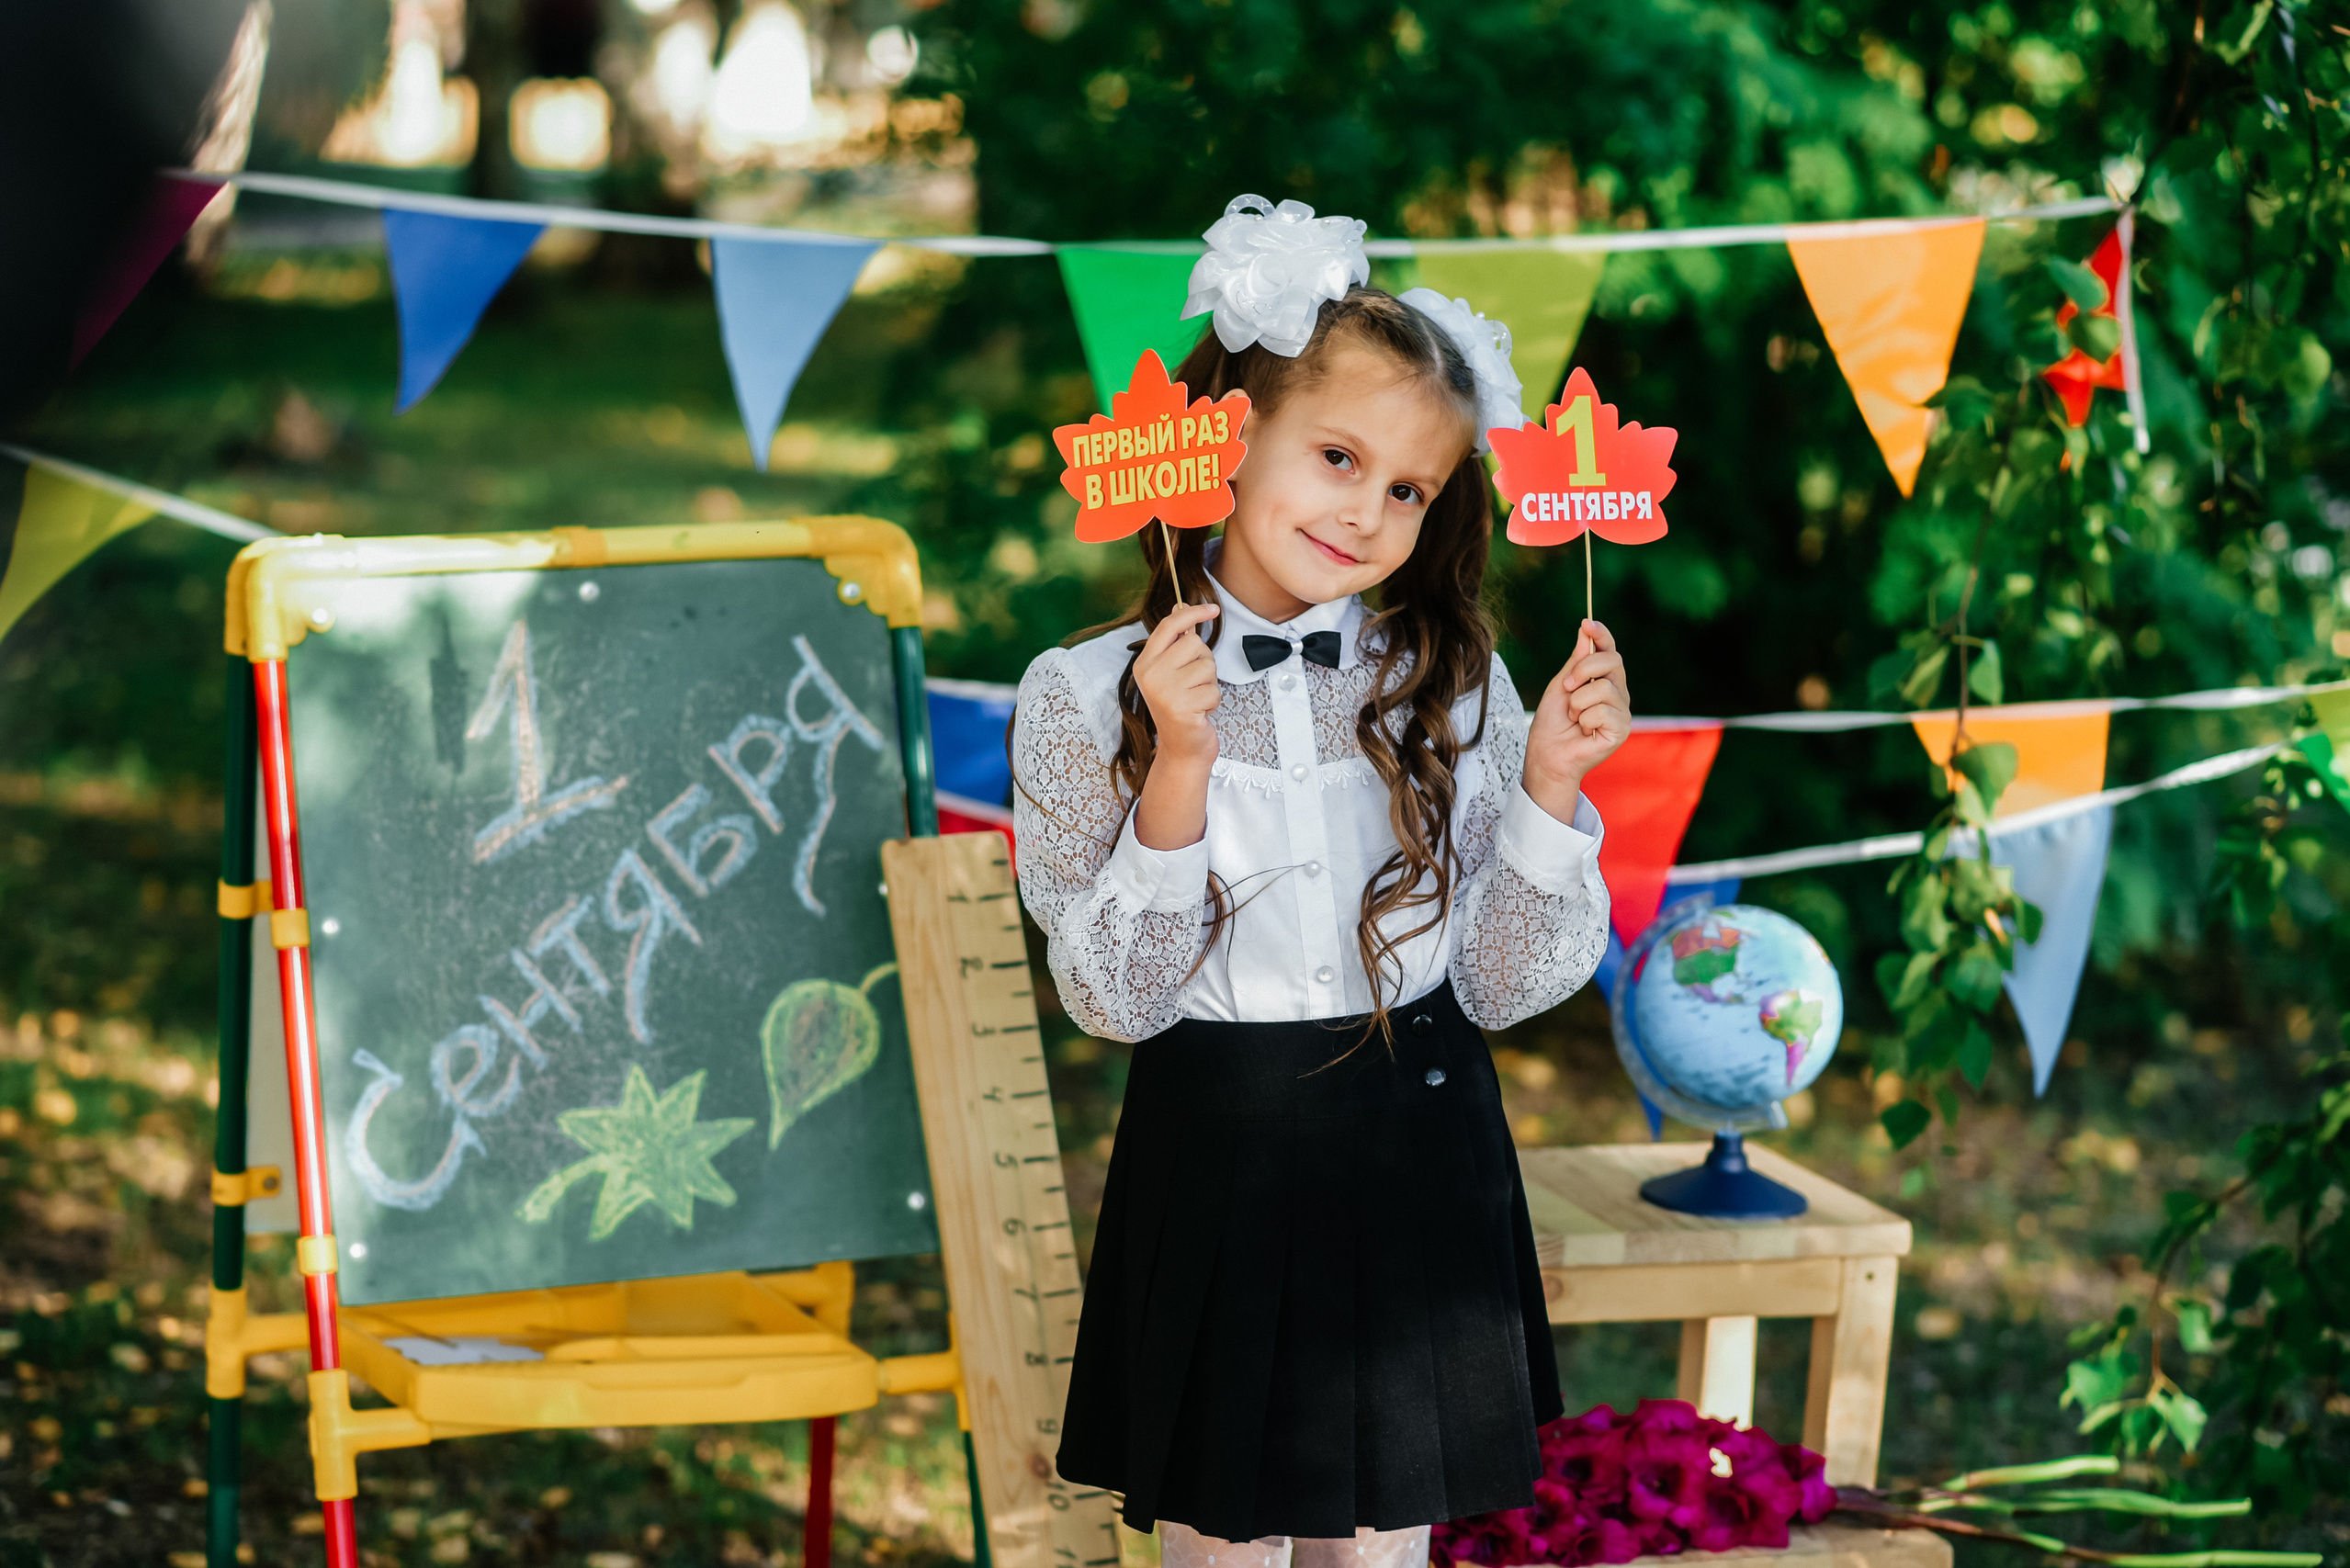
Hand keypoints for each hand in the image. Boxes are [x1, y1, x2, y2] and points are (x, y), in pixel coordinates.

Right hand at [1132, 603, 1220, 850]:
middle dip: (1204, 662)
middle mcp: (1150, 675)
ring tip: (1196, 699)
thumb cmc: (1182, 708)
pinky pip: (1213, 690)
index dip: (1192, 613)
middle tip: (1195, 683)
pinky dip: (1213, 701)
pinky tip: (1200, 713)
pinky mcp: (1180, 707)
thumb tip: (1181, 606)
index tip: (1213, 608)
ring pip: (1207, 667)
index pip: (1168, 626)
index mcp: (1145, 663)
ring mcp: (1164, 691)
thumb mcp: (1173, 673)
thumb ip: (1177, 643)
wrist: (1182, 750)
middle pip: (1194, 644)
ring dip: (1210, 684)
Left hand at [1523, 618, 1629, 822]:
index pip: (1609, 650)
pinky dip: (1585, 719)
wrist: (1546, 756)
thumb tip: (1585, 630)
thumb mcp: (1560, 685)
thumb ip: (1576, 661)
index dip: (1602, 634)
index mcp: (1603, 679)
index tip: (1587, 623)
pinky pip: (1604, 710)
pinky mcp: (1622, 730)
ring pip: (1604, 687)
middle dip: (1582, 669)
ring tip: (1573, 717)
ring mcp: (1622, 711)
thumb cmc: (1552, 724)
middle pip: (1612, 660)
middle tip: (1566, 688)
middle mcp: (1617, 693)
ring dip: (1578, 702)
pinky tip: (1583, 730)